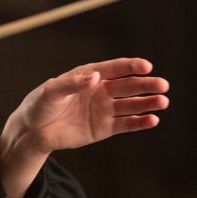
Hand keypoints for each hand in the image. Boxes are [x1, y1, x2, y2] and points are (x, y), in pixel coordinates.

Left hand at [0, 57, 168, 197]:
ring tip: (163, 102)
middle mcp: (100, 91)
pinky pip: (126, 124)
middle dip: (146, 85)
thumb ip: (71, 84)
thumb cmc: (39, 105)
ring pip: (131, 105)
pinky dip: (140, 122)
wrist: (33, 131)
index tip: (146, 67)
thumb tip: (93, 78)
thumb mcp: (51, 92)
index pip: (114, 68)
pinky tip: (153, 120)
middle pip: (128, 86)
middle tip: (163, 85)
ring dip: (148, 103)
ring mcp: (104, 109)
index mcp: (88, 76)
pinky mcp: (104, 128)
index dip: (131, 66)